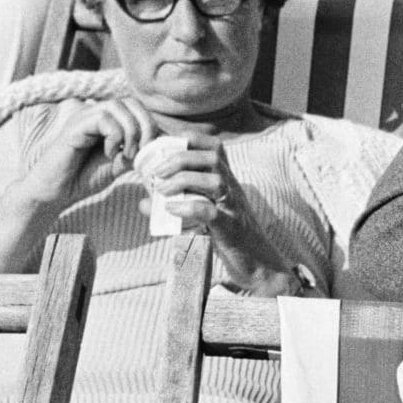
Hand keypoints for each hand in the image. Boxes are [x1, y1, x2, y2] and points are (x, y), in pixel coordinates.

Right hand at [20, 97, 155, 214]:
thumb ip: (136, 152)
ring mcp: (84, 117)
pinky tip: (109, 153)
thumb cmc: (83, 177)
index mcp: (108, 120)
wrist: (56, 191)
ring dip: (130, 131)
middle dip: (145, 125)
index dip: (151, 125)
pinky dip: (114, 136)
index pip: (137, 108)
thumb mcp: (119, 165)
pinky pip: (103, 119)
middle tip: (143, 150)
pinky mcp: (74, 126)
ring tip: (125, 154)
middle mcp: (96, 113)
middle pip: (131, 102)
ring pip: (117, 106)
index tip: (152, 150)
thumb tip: (159, 146)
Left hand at [134, 132, 289, 288]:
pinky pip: (211, 212)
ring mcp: (234, 208)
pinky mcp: (231, 229)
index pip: (214, 146)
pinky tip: (171, 209)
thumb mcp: (204, 213)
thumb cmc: (228, 236)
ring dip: (183, 180)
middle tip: (156, 172)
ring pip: (215, 181)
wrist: (258, 263)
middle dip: (180, 158)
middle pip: (212, 157)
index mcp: (227, 180)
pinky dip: (188, 207)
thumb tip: (143, 203)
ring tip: (161, 190)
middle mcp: (232, 188)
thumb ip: (177, 203)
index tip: (165, 147)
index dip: (189, 139)